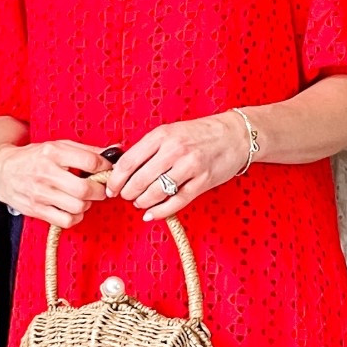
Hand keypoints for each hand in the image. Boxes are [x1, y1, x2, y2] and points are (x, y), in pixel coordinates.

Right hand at [0, 138, 110, 227]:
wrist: (2, 172)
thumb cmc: (34, 157)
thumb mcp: (58, 146)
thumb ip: (87, 150)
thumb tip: (115, 150)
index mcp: (53, 152)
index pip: (90, 161)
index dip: (105, 167)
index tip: (106, 170)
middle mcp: (46, 173)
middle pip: (85, 189)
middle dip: (99, 191)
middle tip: (99, 188)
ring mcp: (41, 193)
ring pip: (78, 207)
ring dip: (87, 204)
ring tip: (84, 198)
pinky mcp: (37, 209)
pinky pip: (66, 221)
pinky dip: (75, 217)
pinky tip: (72, 209)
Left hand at [106, 113, 251, 219]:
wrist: (235, 135)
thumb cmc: (200, 134)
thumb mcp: (171, 132)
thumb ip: (149, 148)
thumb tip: (122, 166)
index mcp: (162, 135)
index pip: (128, 161)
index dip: (116, 179)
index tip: (111, 188)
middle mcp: (174, 150)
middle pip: (139, 180)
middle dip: (128, 193)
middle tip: (126, 196)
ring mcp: (189, 167)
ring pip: (156, 192)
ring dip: (143, 202)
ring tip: (140, 203)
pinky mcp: (202, 182)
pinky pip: (176, 202)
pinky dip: (160, 212)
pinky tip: (151, 214)